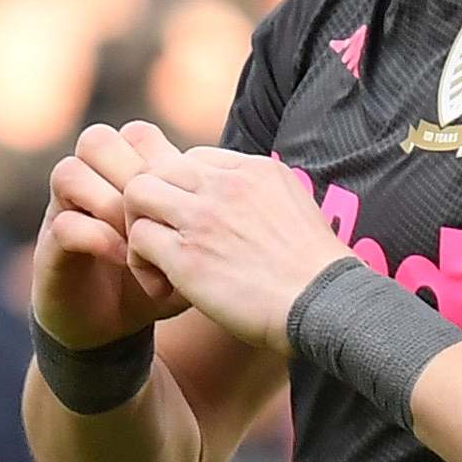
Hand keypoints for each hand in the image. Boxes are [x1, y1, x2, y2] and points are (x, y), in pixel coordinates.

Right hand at [31, 121, 192, 349]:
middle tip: (156, 208)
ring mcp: (63, 214)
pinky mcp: (49, 251)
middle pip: (97, 140)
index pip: (136, 134)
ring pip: (69, 171)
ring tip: (137, 234)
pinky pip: (64, 224)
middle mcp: (88, 187)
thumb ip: (208, 223)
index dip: (159, 155)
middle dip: (129, 171)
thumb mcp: (190, 252)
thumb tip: (248, 200)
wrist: (109, 330)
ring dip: (108, 200)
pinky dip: (97, 237)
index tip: (185, 193)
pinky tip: (124, 257)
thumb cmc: (153, 281)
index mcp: (121, 177)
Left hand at [121, 148, 353, 353]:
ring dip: (138, 226)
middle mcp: (225, 185)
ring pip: (137, 192)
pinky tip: (164, 286)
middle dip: (152, 202)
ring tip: (157, 258)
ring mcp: (203, 217)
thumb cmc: (314, 272)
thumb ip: (262, 198)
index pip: (194, 158)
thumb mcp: (296, 208)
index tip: (196, 224)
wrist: (324, 303)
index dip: (185, 191)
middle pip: (158, 167)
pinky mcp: (187, 256)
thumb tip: (243, 209)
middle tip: (164, 237)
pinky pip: (139, 240)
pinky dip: (141, 264)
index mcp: (254, 170)